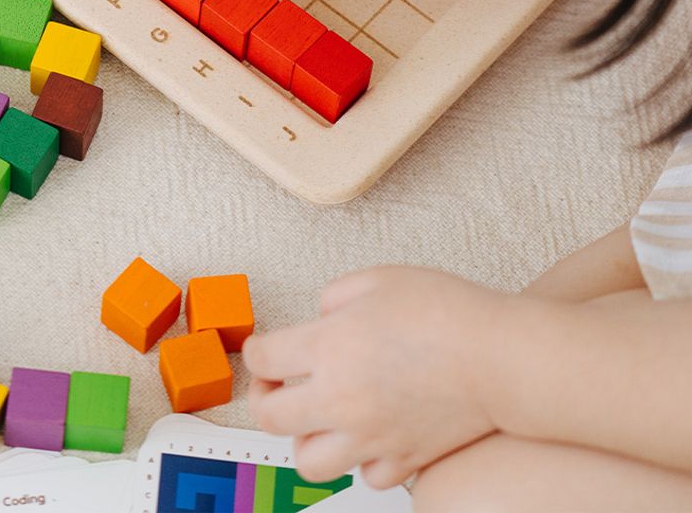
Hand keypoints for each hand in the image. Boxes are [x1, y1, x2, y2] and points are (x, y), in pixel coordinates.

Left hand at [243, 267, 505, 487]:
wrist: (500, 357)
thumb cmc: (445, 311)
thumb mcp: (376, 279)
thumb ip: (333, 297)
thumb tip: (320, 318)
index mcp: (328, 347)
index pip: (263, 359)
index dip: (256, 351)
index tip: (263, 349)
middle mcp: (340, 399)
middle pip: (271, 417)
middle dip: (264, 397)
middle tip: (277, 383)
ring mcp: (371, 436)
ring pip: (309, 462)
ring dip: (305, 437)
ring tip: (320, 414)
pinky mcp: (404, 459)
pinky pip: (365, 476)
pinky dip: (360, 459)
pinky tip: (369, 432)